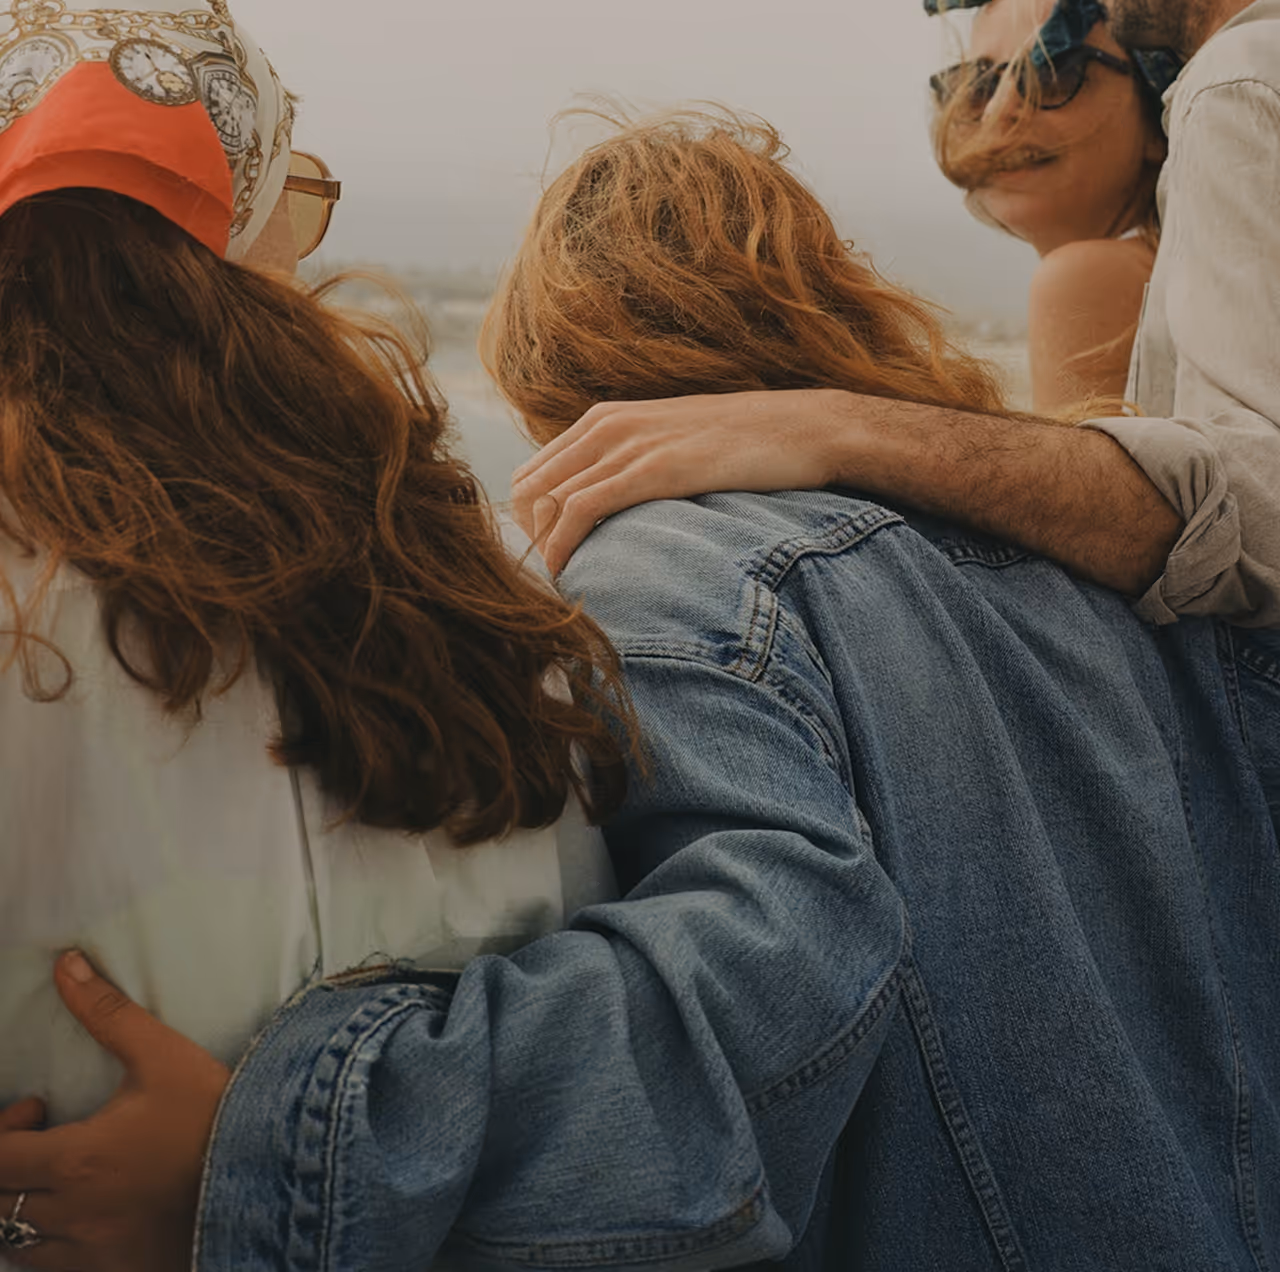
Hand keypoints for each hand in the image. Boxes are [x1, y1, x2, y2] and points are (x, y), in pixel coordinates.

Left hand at [0, 952, 230, 1271]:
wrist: (269, 1169)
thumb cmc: (212, 1112)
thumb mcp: (162, 1055)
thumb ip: (107, 1012)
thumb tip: (66, 966)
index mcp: (77, 1160)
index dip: (1, 1130)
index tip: (37, 1107)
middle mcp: (73, 1214)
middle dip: (8, 1165)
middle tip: (43, 1135)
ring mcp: (91, 1252)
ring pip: (16, 1243)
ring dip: (20, 1208)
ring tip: (56, 1176)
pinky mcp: (114, 1271)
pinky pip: (53, 1268)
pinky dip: (48, 1243)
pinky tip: (83, 1211)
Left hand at [510, 389, 848, 574]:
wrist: (805, 428)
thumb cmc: (746, 447)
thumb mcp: (674, 446)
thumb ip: (636, 466)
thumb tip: (613, 508)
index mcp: (605, 419)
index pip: (532, 475)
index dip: (530, 525)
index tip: (553, 561)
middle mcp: (606, 426)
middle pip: (527, 491)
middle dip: (529, 541)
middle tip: (557, 581)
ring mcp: (628, 444)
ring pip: (546, 502)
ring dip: (545, 552)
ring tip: (566, 587)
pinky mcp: (653, 468)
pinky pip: (580, 509)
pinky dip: (564, 546)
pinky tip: (571, 575)